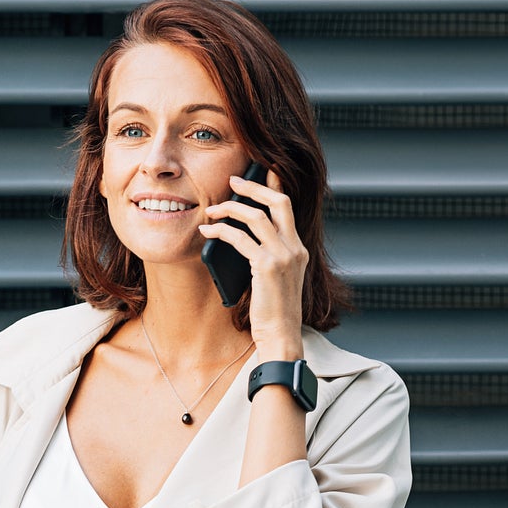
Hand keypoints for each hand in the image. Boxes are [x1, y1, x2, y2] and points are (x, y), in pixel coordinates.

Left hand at [200, 167, 307, 360]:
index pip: (287, 208)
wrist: (281, 336)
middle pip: (277, 202)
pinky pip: (240, 239)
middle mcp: (294, 248)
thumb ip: (268, 258)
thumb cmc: (273, 314)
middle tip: (233, 181)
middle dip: (253, 187)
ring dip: (230, 209)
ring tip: (211, 211)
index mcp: (299, 250)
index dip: (274, 186)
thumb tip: (242, 240)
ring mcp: (283, 256)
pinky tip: (208, 232)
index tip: (264, 170)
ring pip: (256, 217)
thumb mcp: (276, 281)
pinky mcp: (267, 267)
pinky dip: (221, 232)